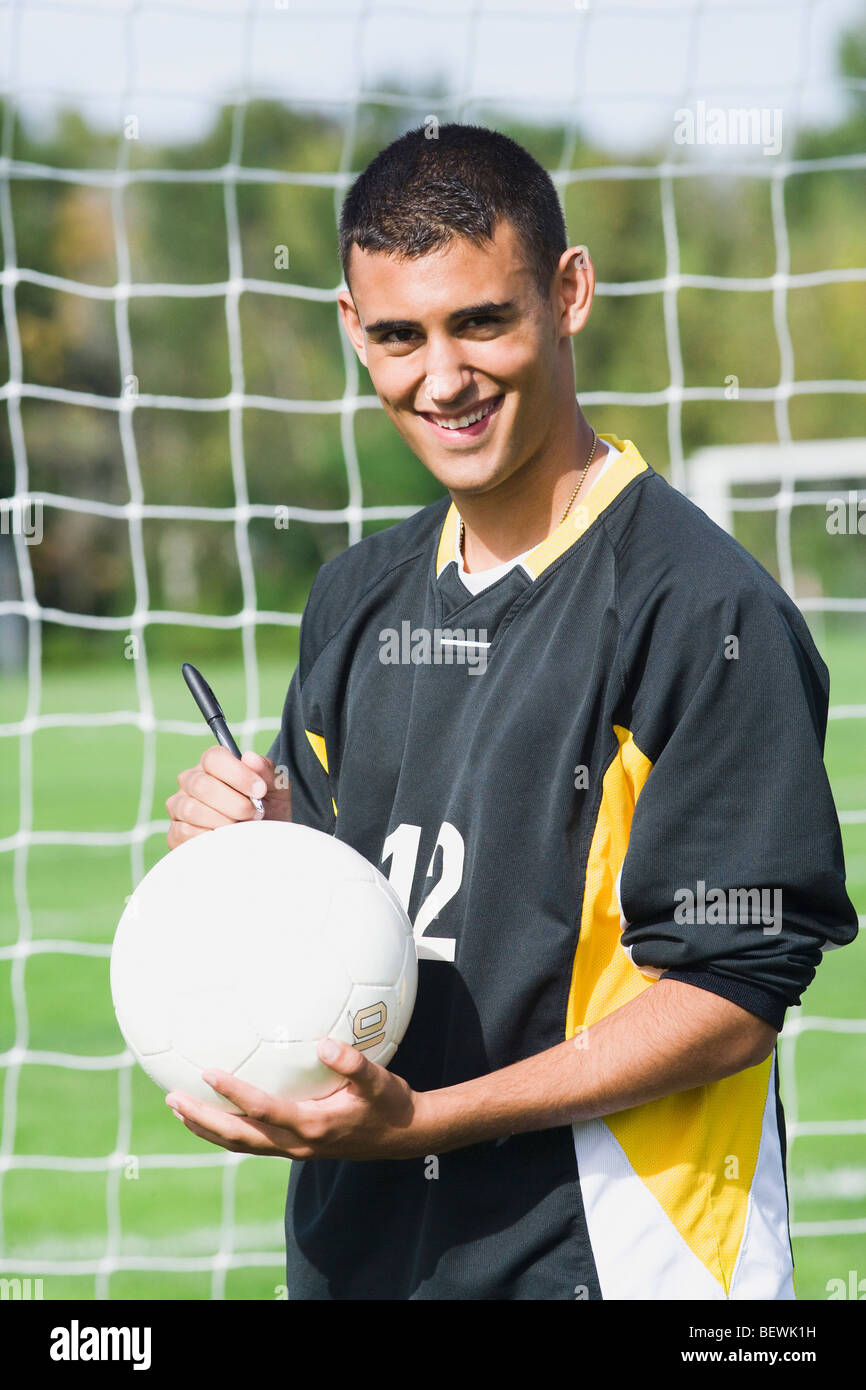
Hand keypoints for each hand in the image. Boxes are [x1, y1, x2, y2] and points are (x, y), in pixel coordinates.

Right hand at [165, 747, 290, 849]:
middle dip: (235, 804)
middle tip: (255, 814)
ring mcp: (179, 807)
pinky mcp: (175, 833)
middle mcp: (190, 781)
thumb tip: (249, 757)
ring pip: (193, 810)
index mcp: (212, 764)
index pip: (213, 758)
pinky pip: (186, 833)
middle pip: (203, 785)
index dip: (239, 774)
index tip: (260, 790)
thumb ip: (266, 770)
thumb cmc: (267, 811)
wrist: (262, 844)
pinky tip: (226, 839)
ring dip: (224, 822)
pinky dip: (211, 838)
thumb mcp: (276, 789)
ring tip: (242, 827)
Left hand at [165, 1039, 427, 1161]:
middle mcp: (297, 1143)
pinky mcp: (295, 1147)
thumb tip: (322, 1042)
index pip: (262, 1111)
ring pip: (240, 1144)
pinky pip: (252, 1142)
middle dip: (202, 1119)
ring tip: (178, 1109)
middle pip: (238, 1137)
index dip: (233, 1093)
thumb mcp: (378, 1080)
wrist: (403, 1136)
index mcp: (312, 1125)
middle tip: (172, 1098)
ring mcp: (294, 1149)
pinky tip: (215, 1112)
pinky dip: (227, 1130)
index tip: (208, 1073)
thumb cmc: (390, 1103)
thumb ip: (352, 1062)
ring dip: (207, 1128)